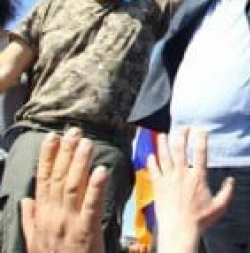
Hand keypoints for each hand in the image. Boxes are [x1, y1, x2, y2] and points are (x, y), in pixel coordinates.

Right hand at [20, 128, 107, 252]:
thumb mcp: (35, 241)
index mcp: (42, 215)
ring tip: (87, 143)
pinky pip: (91, 205)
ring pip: (73, 186)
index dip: (47, 157)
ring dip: (80, 163)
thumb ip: (30, 219)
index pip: (43, 180)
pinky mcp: (86, 231)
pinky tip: (102, 170)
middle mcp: (52, 216)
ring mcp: (68, 223)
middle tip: (74, 132)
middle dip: (65, 153)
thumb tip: (25, 199)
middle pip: (58, 178)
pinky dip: (97, 187)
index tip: (52, 137)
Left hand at [148, 128, 234, 252]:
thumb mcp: (220, 206)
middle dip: (181, 135)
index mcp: (197, 177)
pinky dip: (151, 161)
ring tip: (163, 134)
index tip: (202, 130)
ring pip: (164, 157)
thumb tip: (232, 180)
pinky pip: (153, 170)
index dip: (201, 138)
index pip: (200, 152)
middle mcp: (182, 175)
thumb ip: (227, 191)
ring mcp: (168, 180)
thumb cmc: (199, 220)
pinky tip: (151, 155)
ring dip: (163, 144)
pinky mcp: (158, 187)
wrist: (178, 231)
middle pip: (180, 149)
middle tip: (183, 127)